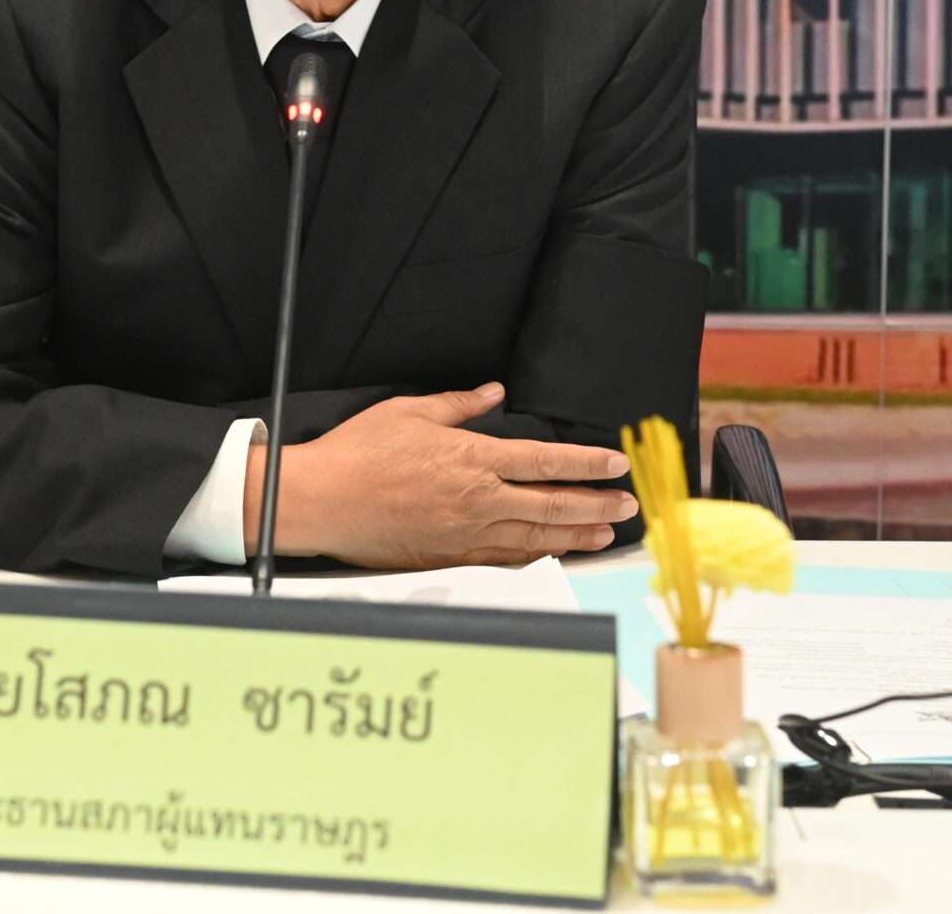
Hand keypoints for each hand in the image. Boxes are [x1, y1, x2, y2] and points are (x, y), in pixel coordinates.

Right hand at [247, 383, 635, 568]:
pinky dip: (535, 555)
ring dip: (576, 535)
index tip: (616, 465)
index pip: (546, 461)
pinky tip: (553, 552)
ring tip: (606, 535)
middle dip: (596, 505)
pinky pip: (505, 558)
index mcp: (472, 459)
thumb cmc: (360, 453)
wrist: (322, 501)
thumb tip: (493, 393)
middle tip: (628, 505)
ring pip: (536, 536)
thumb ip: (458, 405)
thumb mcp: (409, 412)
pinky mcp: (450, 556)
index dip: (587, 464)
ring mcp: (466, 534)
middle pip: (553, 504)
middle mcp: (478, 500)